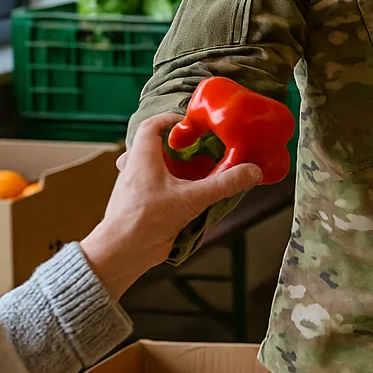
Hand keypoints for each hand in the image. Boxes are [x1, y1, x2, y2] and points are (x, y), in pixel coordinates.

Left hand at [82, 114, 263, 298]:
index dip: (170, 120)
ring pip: (154, 169)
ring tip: (196, 174)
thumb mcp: (192, 198)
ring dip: (174, 169)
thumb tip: (251, 172)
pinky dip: (172, 188)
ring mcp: (134, 188)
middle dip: (177, 147)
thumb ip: (224, 184)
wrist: (121, 252)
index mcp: (142, 158)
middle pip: (153, 147)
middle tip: (198, 150)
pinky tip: (189, 198)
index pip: (151, 126)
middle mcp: (135, 169)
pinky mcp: (139, 206)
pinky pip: (156, 189)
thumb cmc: (145, 220)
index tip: (190, 123)